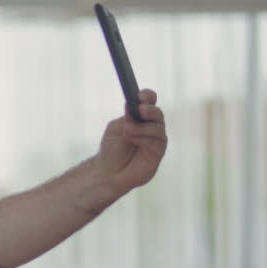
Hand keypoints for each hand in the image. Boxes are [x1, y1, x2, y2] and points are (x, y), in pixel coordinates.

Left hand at [91, 88, 167, 204]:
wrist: (108, 171)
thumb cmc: (111, 149)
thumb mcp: (116, 127)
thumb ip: (127, 116)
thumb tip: (135, 106)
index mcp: (141, 118)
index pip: (150, 102)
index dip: (148, 96)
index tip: (140, 96)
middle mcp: (151, 127)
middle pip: (158, 113)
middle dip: (149, 110)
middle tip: (139, 110)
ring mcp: (156, 140)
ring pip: (158, 127)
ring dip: (141, 128)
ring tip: (127, 131)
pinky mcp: (158, 153)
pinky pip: (157, 142)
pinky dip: (143, 138)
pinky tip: (132, 140)